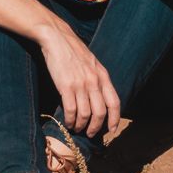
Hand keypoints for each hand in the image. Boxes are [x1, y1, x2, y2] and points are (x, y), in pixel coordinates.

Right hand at [36, 22, 120, 137]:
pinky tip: (68, 122)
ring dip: (81, 126)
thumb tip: (100, 99)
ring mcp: (80, 84)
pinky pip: (70, 110)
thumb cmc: (74, 51)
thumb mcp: (93, 64)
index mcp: (103, 76)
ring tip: (77, 128)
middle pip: (100, 112)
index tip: (111, 130)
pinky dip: (70, 120)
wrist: (57, 39)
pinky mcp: (65, 86)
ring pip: (85, 114)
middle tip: (90, 133)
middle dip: (95, 127)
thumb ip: (98, 79)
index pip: (114, 103)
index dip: (114, 119)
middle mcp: (94, 81)